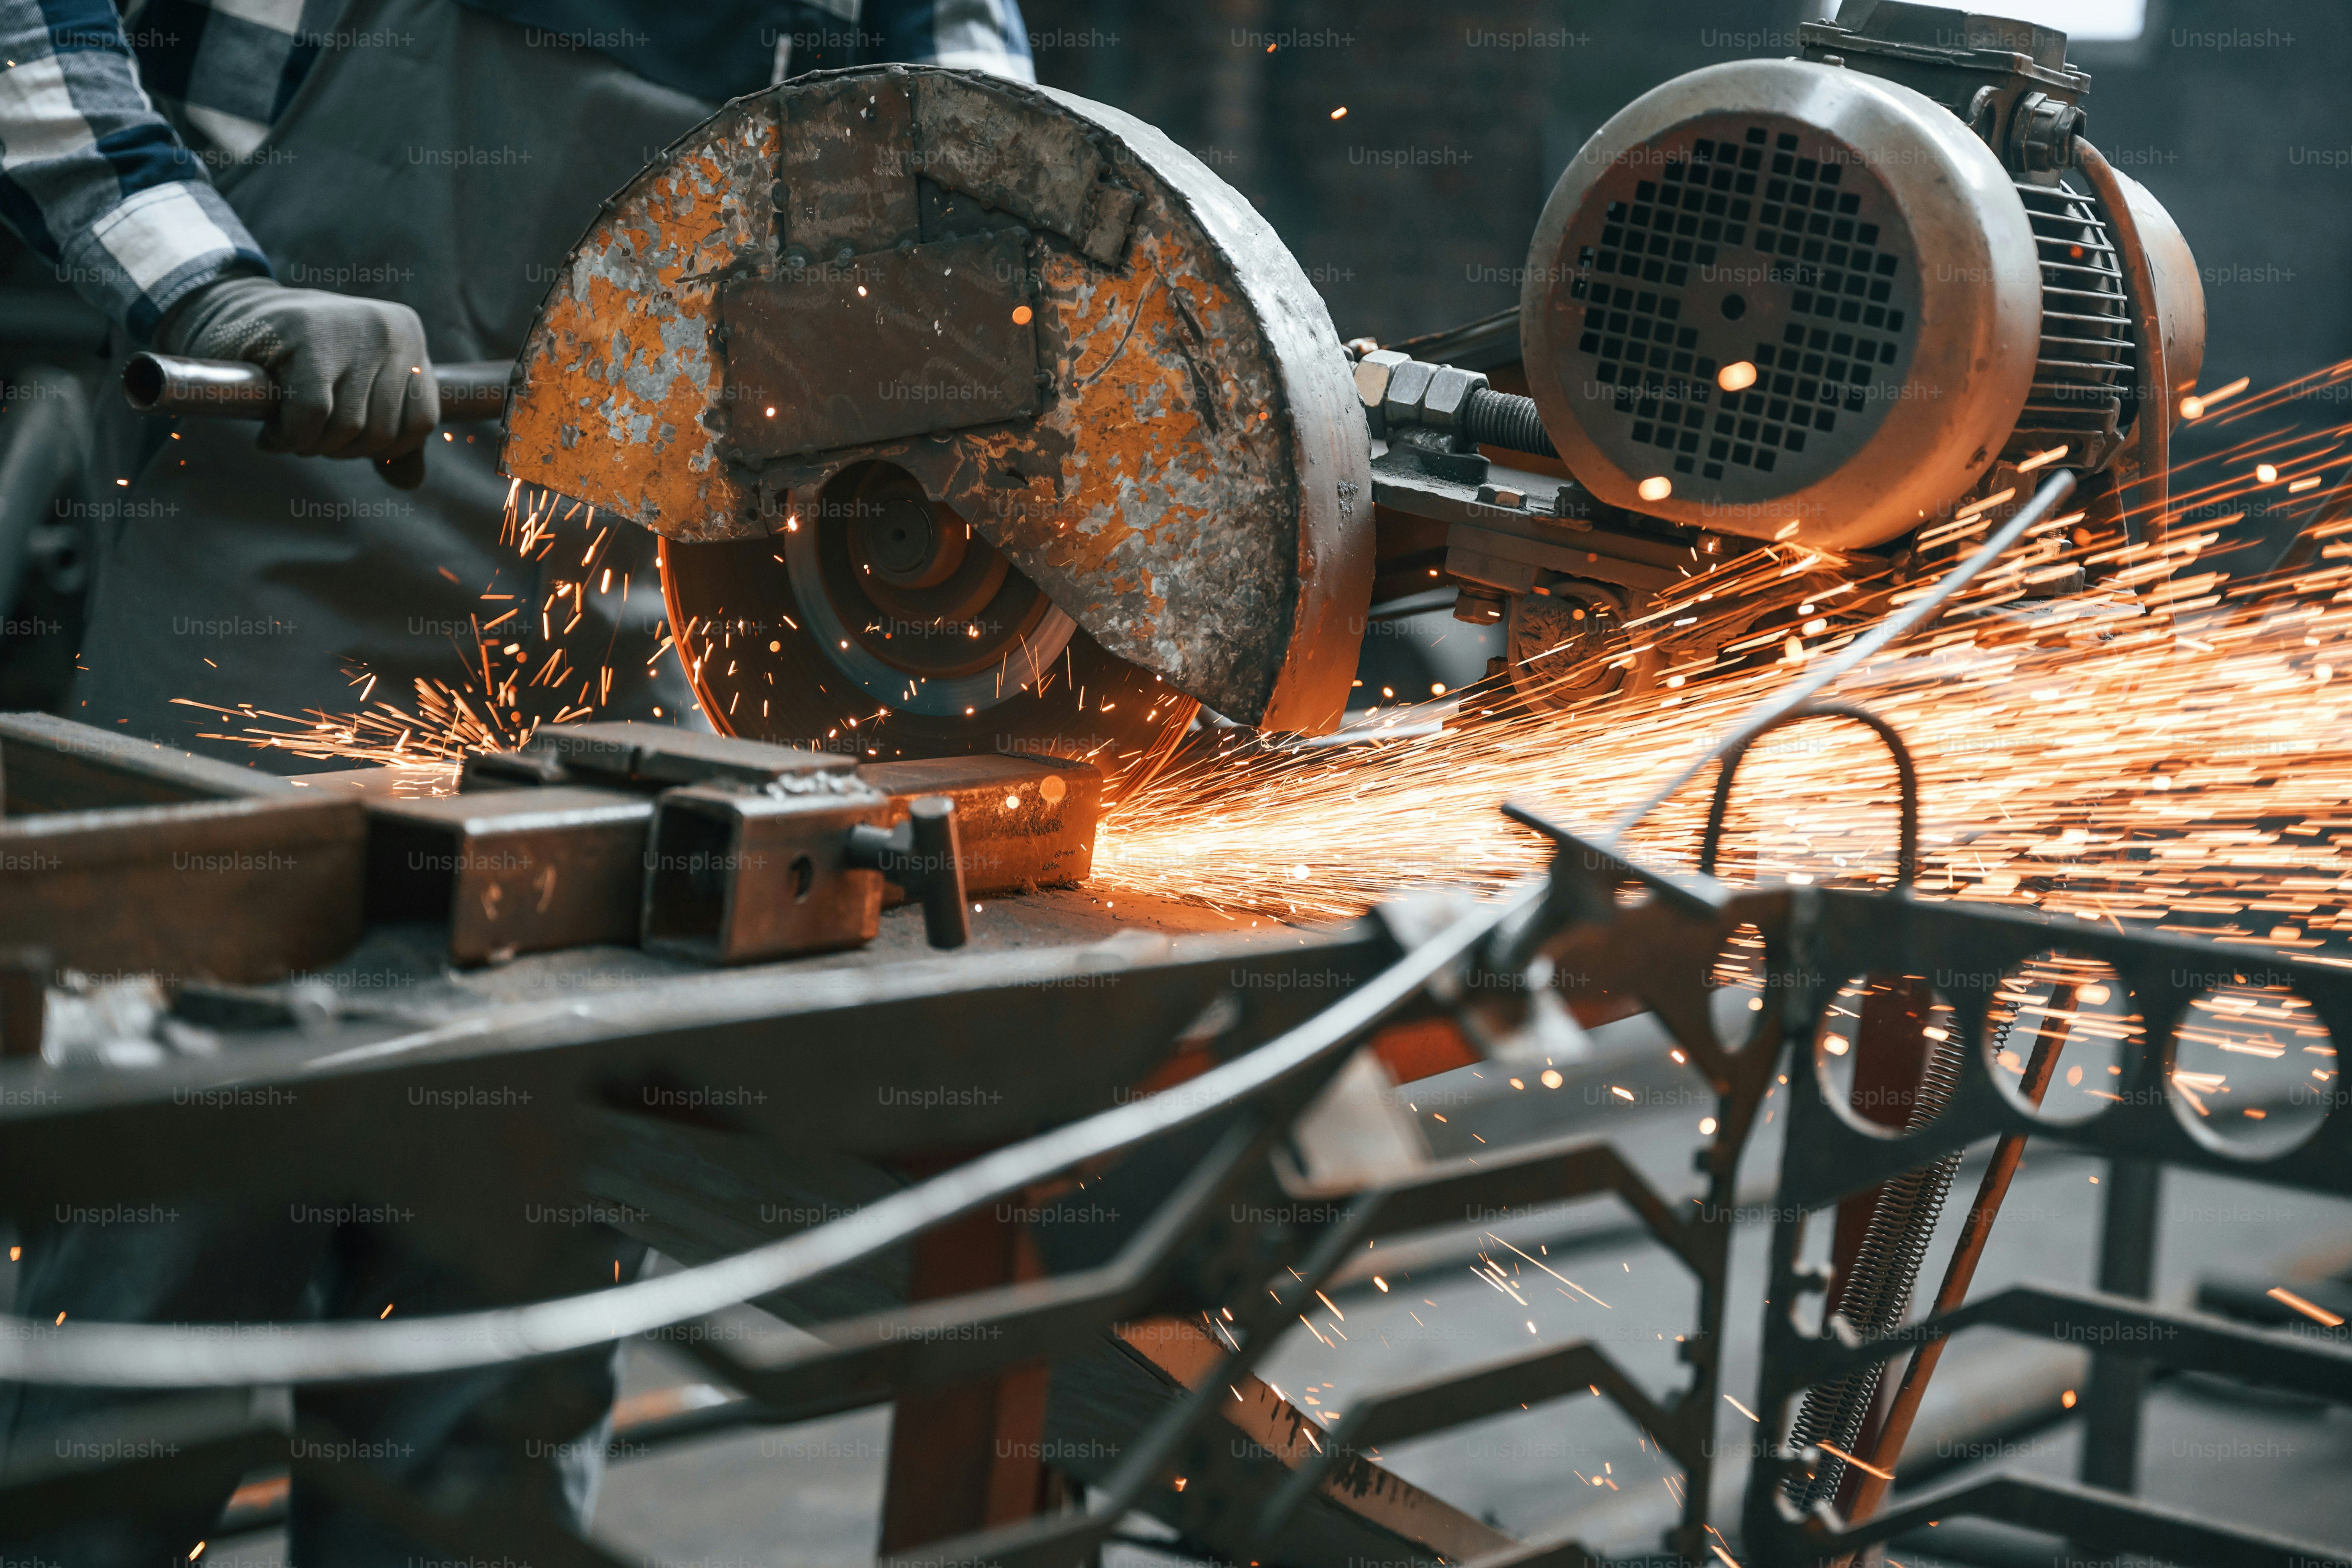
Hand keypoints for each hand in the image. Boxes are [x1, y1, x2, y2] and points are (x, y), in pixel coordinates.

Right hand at [157, 275, 439, 487]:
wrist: (229, 316)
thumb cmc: (297, 361)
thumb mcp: (357, 391)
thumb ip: (392, 434)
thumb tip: (410, 482)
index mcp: (408, 336)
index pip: (422, 422)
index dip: (381, 446)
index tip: (343, 433)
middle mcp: (387, 328)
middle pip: (384, 431)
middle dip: (341, 448)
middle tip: (308, 433)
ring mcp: (348, 327)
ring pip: (349, 428)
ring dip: (313, 445)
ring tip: (289, 428)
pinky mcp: (304, 335)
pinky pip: (312, 415)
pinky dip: (289, 437)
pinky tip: (272, 433)